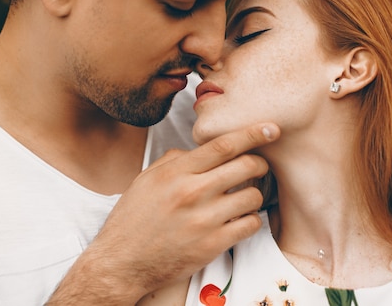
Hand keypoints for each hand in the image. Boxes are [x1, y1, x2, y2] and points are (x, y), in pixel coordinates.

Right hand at [47, 122, 279, 304]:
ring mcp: (204, 220)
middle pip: (246, 166)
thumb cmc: (132, 220)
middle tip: (259, 166)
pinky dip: (251, 220)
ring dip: (254, 194)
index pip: (223, 145)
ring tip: (243, 197)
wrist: (121, 263)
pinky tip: (239, 219)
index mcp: (176, 172)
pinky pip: (250, 224)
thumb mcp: (146, 179)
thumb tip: (198, 149)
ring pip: (253, 196)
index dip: (252, 133)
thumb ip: (174, 160)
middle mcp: (192, 192)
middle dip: (260, 163)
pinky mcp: (212, 245)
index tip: (270, 128)